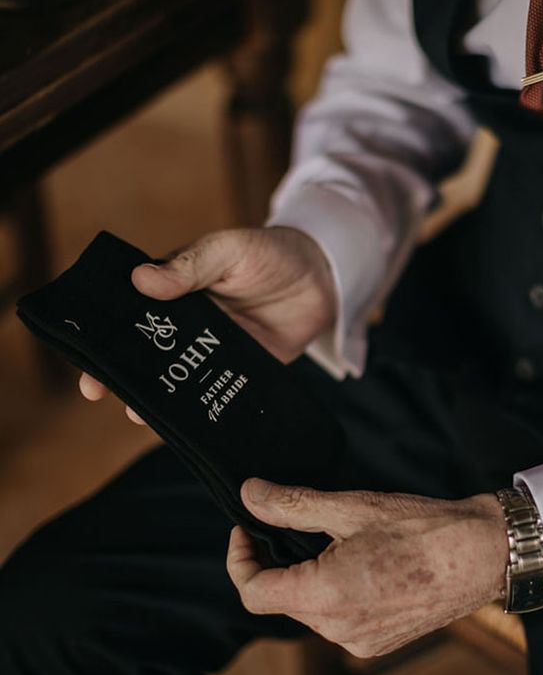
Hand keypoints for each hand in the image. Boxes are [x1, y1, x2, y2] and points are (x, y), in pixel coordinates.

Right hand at [79, 227, 335, 423]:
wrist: (324, 278)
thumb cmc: (271, 253)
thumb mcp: (228, 250)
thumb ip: (190, 266)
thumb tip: (141, 280)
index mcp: (177, 290)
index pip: (130, 313)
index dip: (104, 336)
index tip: (86, 360)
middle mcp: (191, 324)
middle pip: (149, 352)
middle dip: (122, 373)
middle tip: (101, 393)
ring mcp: (216, 349)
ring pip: (179, 377)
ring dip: (159, 396)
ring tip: (140, 414)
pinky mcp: (244, 369)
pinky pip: (218, 390)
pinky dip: (203, 406)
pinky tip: (189, 424)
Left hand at [226, 478, 507, 657]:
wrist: (483, 554)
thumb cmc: (423, 528)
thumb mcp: (351, 507)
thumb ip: (292, 504)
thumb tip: (250, 494)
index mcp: (326, 597)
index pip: (253, 592)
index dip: (240, 558)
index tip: (246, 529)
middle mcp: (338, 630)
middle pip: (281, 599)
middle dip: (278, 562)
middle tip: (294, 525)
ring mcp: (360, 642)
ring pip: (309, 609)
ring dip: (307, 576)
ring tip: (336, 541)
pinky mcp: (378, 643)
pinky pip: (337, 619)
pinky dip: (334, 592)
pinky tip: (361, 563)